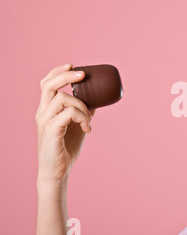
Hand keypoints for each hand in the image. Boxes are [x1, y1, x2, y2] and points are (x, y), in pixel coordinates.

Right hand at [35, 63, 94, 182]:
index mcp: (46, 109)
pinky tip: (87, 128)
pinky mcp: (51, 131)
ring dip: (82, 106)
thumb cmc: (66, 147)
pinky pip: (67, 114)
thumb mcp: (77, 126)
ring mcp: (45, 121)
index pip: (47, 83)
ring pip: (63, 99)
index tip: (72, 64)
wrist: (57, 170)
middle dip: (67, 75)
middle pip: (48, 85)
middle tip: (84, 75)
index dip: (58, 71)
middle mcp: (42, 113)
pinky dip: (81, 117)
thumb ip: (83, 112)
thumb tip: (96, 101)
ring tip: (89, 121)